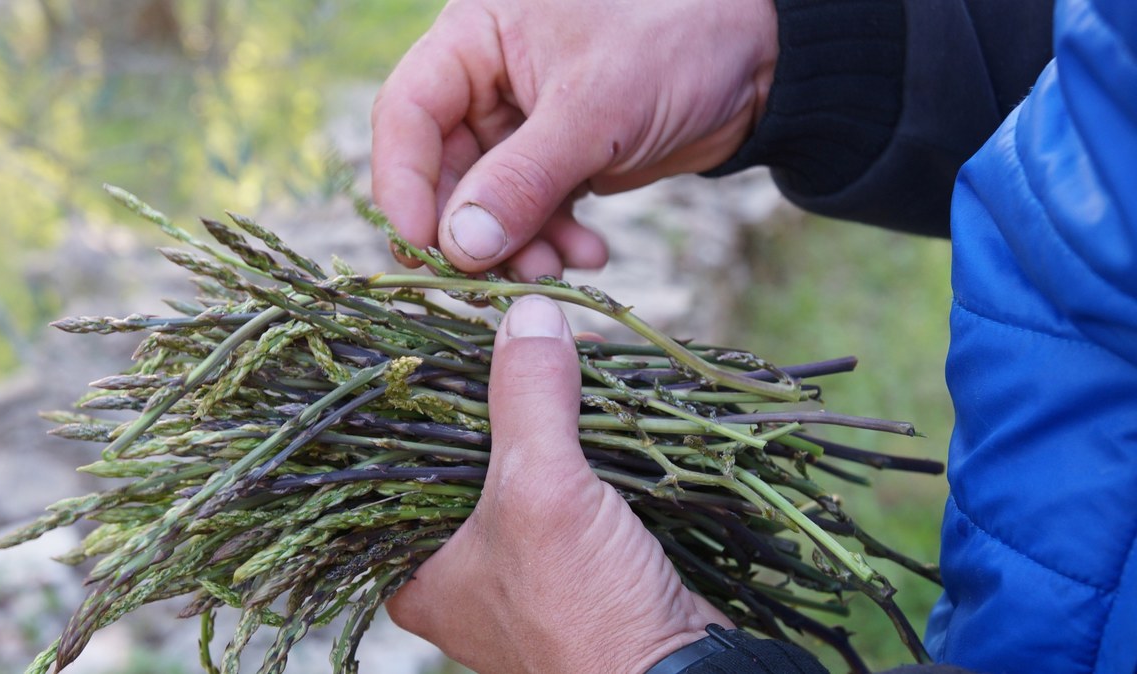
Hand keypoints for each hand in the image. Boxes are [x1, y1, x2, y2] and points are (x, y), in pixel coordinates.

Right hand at [371, 0, 777, 279]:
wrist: (757, 61)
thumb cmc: (675, 46)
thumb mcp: (594, 109)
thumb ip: (522, 178)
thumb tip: (458, 247)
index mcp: (474, 38)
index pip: (407, 114)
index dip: (403, 185)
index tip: (421, 249)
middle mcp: (485, 80)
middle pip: (443, 170)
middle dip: (471, 230)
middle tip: (492, 281)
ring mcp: (520, 125)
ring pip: (487, 203)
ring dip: (517, 246)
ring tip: (556, 271)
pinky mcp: (557, 161)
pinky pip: (532, 214)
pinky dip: (554, 241)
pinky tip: (590, 254)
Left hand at [386, 296, 732, 673]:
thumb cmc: (584, 612)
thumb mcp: (542, 493)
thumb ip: (527, 399)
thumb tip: (527, 310)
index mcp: (416, 566)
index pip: (400, 455)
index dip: (430, 387)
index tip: (457, 330)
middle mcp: (459, 565)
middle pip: (470, 450)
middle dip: (505, 389)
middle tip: (529, 331)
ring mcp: (522, 561)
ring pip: (526, 460)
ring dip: (554, 407)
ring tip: (571, 348)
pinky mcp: (577, 556)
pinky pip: (572, 478)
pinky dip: (589, 436)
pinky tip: (603, 390)